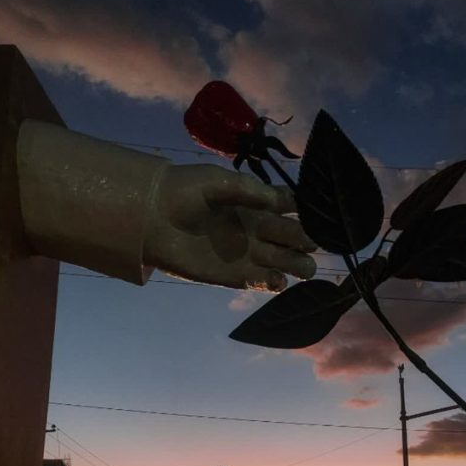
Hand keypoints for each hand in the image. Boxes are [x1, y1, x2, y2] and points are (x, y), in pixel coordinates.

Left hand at [145, 164, 316, 290]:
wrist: (151, 219)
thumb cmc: (183, 192)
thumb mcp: (217, 181)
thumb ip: (249, 190)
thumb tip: (284, 203)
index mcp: (257, 204)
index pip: (292, 209)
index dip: (306, 212)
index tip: (314, 215)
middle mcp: (258, 230)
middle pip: (295, 238)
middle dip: (306, 242)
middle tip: (309, 245)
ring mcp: (249, 255)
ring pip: (286, 263)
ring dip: (298, 266)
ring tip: (302, 268)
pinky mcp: (236, 276)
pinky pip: (263, 282)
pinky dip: (275, 283)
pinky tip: (277, 280)